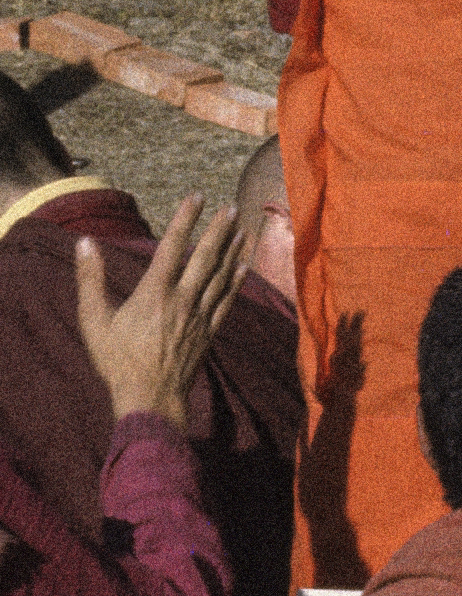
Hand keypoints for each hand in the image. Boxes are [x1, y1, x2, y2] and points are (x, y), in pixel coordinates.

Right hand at [76, 195, 251, 432]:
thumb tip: (84, 243)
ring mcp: (199, 315)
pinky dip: (235, 282)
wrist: (149, 398)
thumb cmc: (118, 361)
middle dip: (219, 229)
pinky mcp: (208, 331)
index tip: (197, 196)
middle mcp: (182, 298)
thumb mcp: (94, 321)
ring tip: (241, 229)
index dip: (185, 218)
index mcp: (155, 291)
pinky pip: (226, 301)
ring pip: (220, 275)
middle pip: (205, 255)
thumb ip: (90, 279)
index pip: (172, 245)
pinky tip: (243, 267)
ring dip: (232, 250)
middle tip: (230, 207)